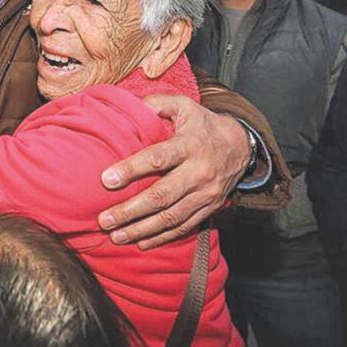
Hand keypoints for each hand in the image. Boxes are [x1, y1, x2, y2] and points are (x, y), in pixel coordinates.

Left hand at [97, 94, 249, 249]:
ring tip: (115, 236)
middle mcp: (199, 173)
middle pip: (162, 195)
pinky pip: (184, 227)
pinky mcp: (209, 209)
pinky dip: (162, 238)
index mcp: (190, 145)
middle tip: (104, 220)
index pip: (158, 159)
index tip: (106, 180)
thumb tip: (130, 105)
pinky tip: (140, 243)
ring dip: (141, 229)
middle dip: (131, 210)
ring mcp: (205, 194)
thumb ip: (157, 104)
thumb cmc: (202, 124)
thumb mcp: (184, 106)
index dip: (131, 169)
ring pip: (171, 217)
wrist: (241, 146)